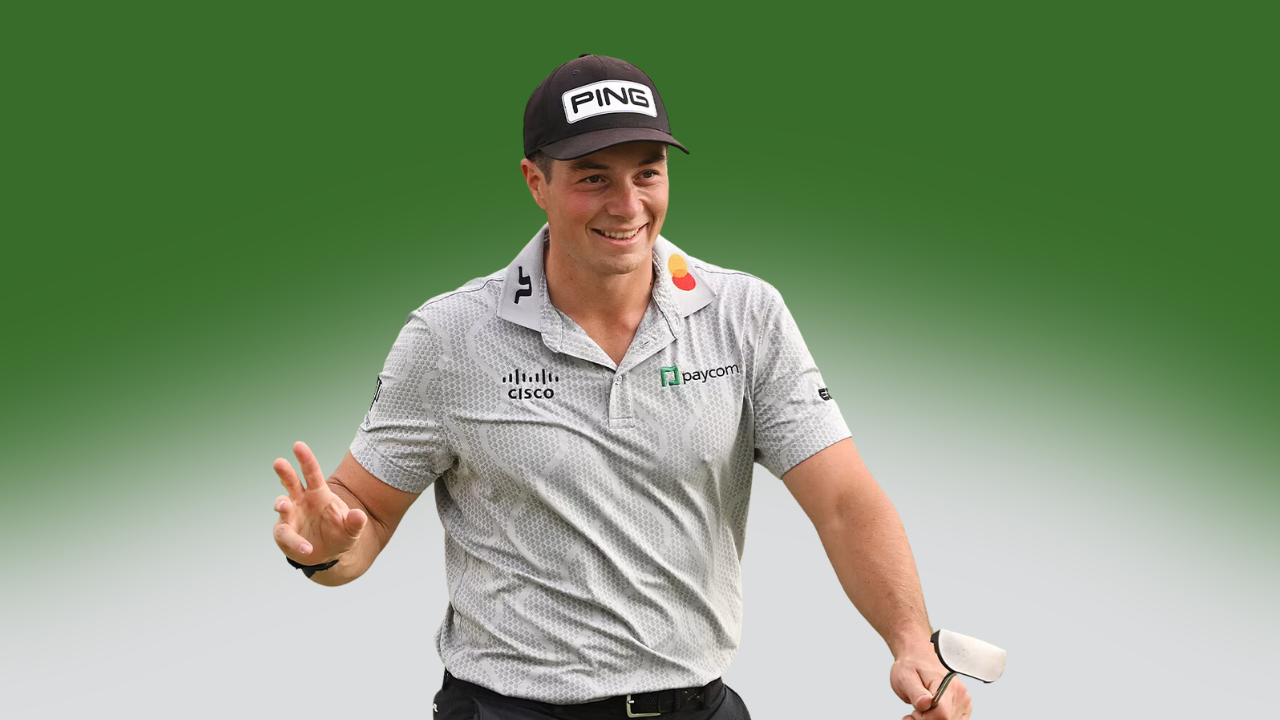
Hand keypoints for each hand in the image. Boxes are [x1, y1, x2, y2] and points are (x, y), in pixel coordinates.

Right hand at [271, 441, 367, 565]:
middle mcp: (301, 501)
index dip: (306, 459)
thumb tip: (359, 515)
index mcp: (318, 494)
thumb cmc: (339, 534)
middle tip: (279, 462)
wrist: (327, 554)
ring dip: (282, 504)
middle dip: (285, 471)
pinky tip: (307, 548)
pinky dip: (295, 541)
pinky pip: (286, 535)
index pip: (311, 473)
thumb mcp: (351, 530)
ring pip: (281, 505)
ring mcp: (291, 516)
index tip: (298, 445)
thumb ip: (355, 523)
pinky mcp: (284, 533)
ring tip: (284, 505)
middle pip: (290, 482)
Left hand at [891, 647, 971, 719]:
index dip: (926, 718)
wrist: (917, 656)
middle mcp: (960, 693)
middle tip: (914, 712)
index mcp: (947, 685)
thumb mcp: (905, 677)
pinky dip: (940, 719)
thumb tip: (925, 703)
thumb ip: (916, 692)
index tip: (916, 712)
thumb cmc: (911, 665)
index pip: (942, 714)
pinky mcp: (963, 706)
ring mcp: (963, 700)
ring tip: (920, 711)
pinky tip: (929, 713)